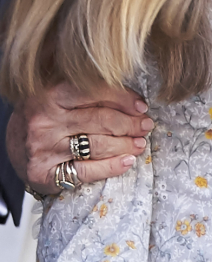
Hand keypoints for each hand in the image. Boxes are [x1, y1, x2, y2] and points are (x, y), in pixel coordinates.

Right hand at [6, 81, 153, 194]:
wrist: (14, 144)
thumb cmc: (45, 114)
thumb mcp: (58, 93)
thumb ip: (88, 88)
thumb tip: (131, 95)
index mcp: (51, 93)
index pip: (96, 92)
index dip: (124, 99)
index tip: (141, 106)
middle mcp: (46, 120)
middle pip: (100, 120)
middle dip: (130, 124)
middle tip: (146, 125)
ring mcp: (44, 148)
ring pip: (97, 145)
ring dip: (125, 145)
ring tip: (140, 143)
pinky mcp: (45, 173)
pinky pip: (87, 171)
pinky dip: (111, 167)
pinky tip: (127, 162)